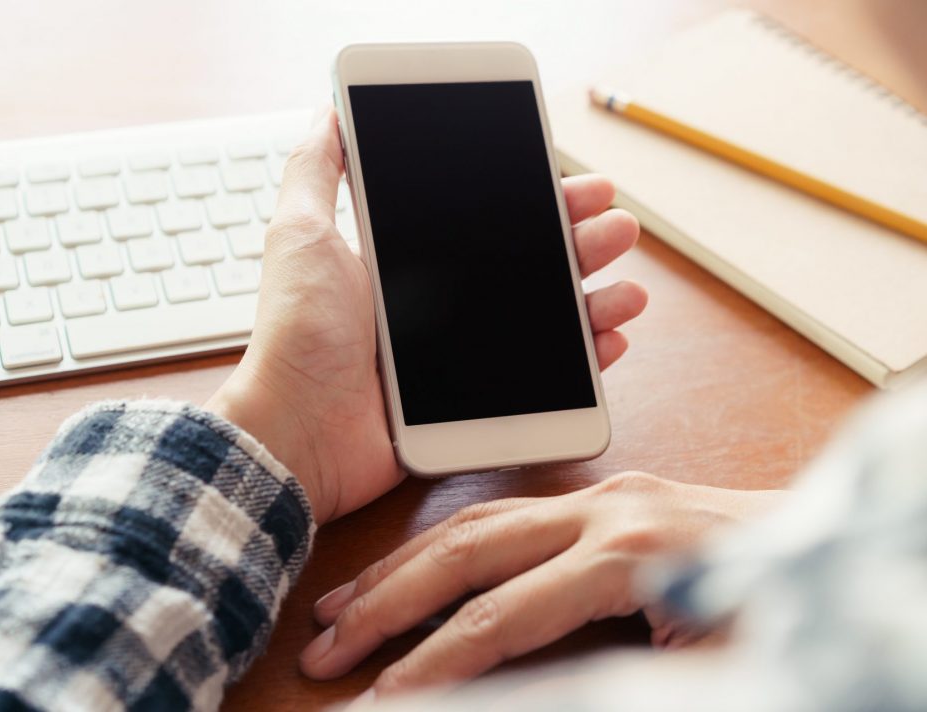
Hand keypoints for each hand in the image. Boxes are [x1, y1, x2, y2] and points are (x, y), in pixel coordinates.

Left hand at [206, 109, 647, 523]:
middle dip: (584, 241)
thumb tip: (330, 112)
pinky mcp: (478, 405)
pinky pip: (549, 380)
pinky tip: (611, 340)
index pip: (494, 221)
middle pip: (534, 264)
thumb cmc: (297, 337)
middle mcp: (447, 304)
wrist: (300, 432)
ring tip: (629, 289)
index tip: (579, 184)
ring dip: (597, 300)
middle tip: (619, 225)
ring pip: (551, 319)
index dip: (541, 200)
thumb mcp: (300, 236)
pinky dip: (585, 360)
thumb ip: (317, 173)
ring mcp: (466, 356)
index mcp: (416, 262)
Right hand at [300, 471, 783, 694]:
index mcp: (630, 553)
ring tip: (342, 601)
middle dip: (389, 600)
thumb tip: (530, 690)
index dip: (435, 663)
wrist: (850, 553)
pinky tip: (417, 565)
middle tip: (324, 644)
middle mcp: (608, 511)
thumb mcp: (720, 671)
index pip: (503, 616)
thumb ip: (626, 679)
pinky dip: (451, 540)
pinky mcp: (614, 497)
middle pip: (468, 550)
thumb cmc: (797, 615)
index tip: (379, 699)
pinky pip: (510, 511)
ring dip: (404, 562)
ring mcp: (608, 495)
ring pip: (477, 520)